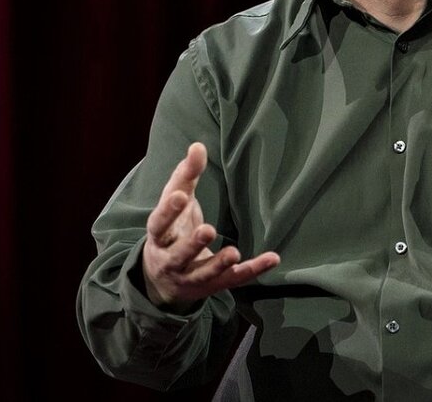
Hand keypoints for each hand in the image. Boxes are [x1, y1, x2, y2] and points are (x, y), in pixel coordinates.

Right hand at [142, 142, 279, 311]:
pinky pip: (234, 279)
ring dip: (219, 263)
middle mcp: (170, 260)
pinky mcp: (213, 286)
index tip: (180, 195)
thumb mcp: (174, 203)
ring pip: (204, 273)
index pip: (159, 224)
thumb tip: (198, 145)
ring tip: (234, 252)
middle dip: (192, 244)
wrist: (163, 281)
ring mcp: (191, 277)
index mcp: (159, 236)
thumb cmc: (172, 230)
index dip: (168, 211)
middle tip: (207, 229)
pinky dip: (254, 269)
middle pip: (179, 254)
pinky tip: (273, 258)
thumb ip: (185, 176)